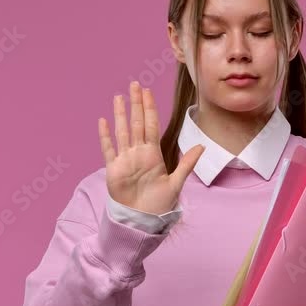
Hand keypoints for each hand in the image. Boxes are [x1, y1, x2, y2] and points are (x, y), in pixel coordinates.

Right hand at [98, 81, 204, 214]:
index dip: (149, 108)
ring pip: (122, 131)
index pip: (151, 125)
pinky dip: (105, 136)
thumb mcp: (176, 183)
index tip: (148, 92)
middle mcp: (138, 153)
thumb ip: (187, 163)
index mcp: (153, 154)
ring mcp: (125, 159)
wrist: (143, 220)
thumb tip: (202, 146)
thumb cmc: (159, 204)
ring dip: (120, 114)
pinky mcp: (114, 169)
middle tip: (134, 85)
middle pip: (136, 123)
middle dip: (136, 104)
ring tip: (118, 97)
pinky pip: (108, 149)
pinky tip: (104, 121)